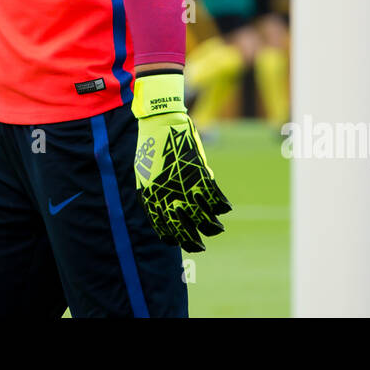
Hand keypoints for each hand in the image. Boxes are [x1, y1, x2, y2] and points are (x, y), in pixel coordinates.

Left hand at [130, 72, 231, 251]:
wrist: (161, 121)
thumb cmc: (152, 145)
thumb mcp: (145, 172)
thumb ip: (155, 192)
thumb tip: (171, 207)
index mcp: (151, 196)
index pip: (163, 227)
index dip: (173, 238)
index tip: (179, 241)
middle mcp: (167, 195)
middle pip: (184, 229)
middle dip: (193, 242)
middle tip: (200, 248)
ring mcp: (185, 185)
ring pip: (203, 217)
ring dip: (211, 227)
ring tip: (216, 229)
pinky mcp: (200, 174)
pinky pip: (215, 197)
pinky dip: (222, 205)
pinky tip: (224, 208)